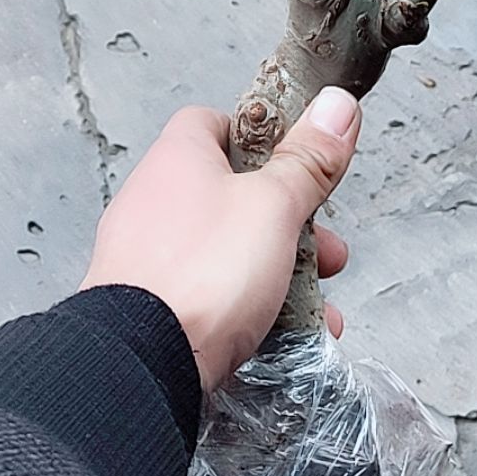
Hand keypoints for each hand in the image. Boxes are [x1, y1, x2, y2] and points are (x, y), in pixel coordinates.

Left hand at [80, 88, 360, 390]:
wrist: (140, 367)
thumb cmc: (200, 276)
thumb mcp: (274, 205)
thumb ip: (307, 160)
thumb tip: (335, 108)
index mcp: (179, 159)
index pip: (219, 122)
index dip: (266, 137)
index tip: (302, 160)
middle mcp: (155, 202)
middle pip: (234, 196)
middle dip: (289, 225)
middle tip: (323, 249)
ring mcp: (147, 258)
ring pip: (226, 253)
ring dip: (278, 274)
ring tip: (313, 305)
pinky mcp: (148, 308)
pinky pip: (208, 298)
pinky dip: (248, 312)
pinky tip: (282, 336)